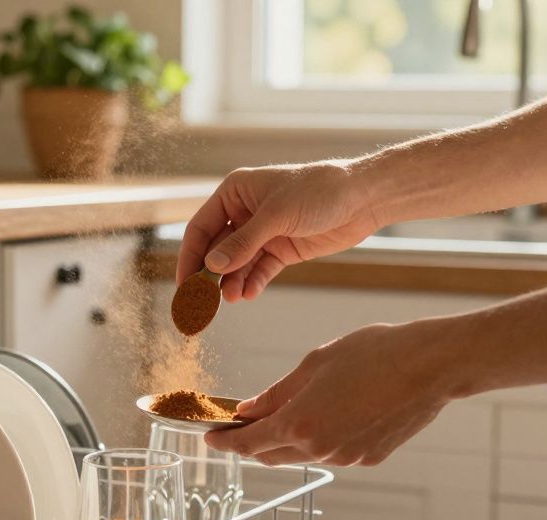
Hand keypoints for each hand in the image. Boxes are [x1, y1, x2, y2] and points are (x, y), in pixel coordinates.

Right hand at [177, 161, 381, 301]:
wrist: (362, 198)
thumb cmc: (319, 192)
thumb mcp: (276, 216)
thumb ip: (243, 242)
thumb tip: (211, 265)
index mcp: (235, 192)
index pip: (201, 228)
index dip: (191, 256)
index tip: (184, 284)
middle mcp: (244, 212)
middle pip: (217, 249)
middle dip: (211, 275)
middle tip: (203, 301)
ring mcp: (263, 232)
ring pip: (237, 263)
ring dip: (232, 282)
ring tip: (232, 298)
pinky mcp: (281, 249)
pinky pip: (259, 270)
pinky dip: (253, 282)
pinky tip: (248, 294)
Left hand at [204, 322, 462, 465]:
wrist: (431, 366)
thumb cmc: (375, 353)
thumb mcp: (315, 364)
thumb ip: (277, 392)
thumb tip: (249, 408)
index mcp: (300, 424)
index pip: (248, 442)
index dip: (224, 441)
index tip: (208, 438)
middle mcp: (320, 449)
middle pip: (270, 454)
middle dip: (250, 442)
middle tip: (238, 425)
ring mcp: (346, 458)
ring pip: (300, 455)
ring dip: (284, 440)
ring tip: (281, 415)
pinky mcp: (368, 458)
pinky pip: (330, 452)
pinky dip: (317, 439)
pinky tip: (324, 415)